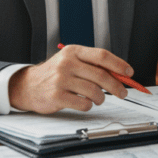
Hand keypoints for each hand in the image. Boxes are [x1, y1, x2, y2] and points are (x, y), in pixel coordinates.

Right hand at [8, 45, 133, 112]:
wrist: (28, 85)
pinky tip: (84, 103)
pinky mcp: (57, 96)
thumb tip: (120, 74)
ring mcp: (61, 79)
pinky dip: (89, 106)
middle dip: (116, 86)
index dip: (119, 64)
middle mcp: (67, 63)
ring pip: (94, 91)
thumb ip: (92, 65)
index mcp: (73, 51)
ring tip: (99, 99)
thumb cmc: (55, 74)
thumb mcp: (71, 61)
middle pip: (101, 75)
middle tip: (123, 93)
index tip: (129, 72)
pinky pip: (83, 103)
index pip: (102, 55)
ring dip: (101, 98)